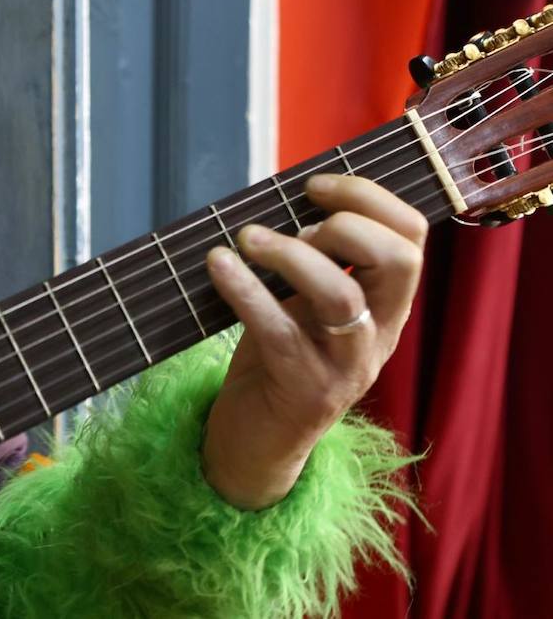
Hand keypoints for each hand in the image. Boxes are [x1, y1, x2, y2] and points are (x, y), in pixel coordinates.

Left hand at [200, 174, 426, 509]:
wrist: (255, 444)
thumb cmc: (275, 360)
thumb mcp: (301, 303)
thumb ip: (309, 261)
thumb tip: (285, 204)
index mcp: (384, 307)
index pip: (412, 239)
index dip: (370, 199)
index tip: (314, 185)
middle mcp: (378, 335)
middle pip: (400, 262)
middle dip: (348, 224)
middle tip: (293, 220)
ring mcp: (346, 366)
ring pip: (342, 298)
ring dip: (292, 255)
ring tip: (246, 238)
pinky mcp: (305, 391)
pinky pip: (279, 332)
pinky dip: (245, 291)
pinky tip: (217, 264)